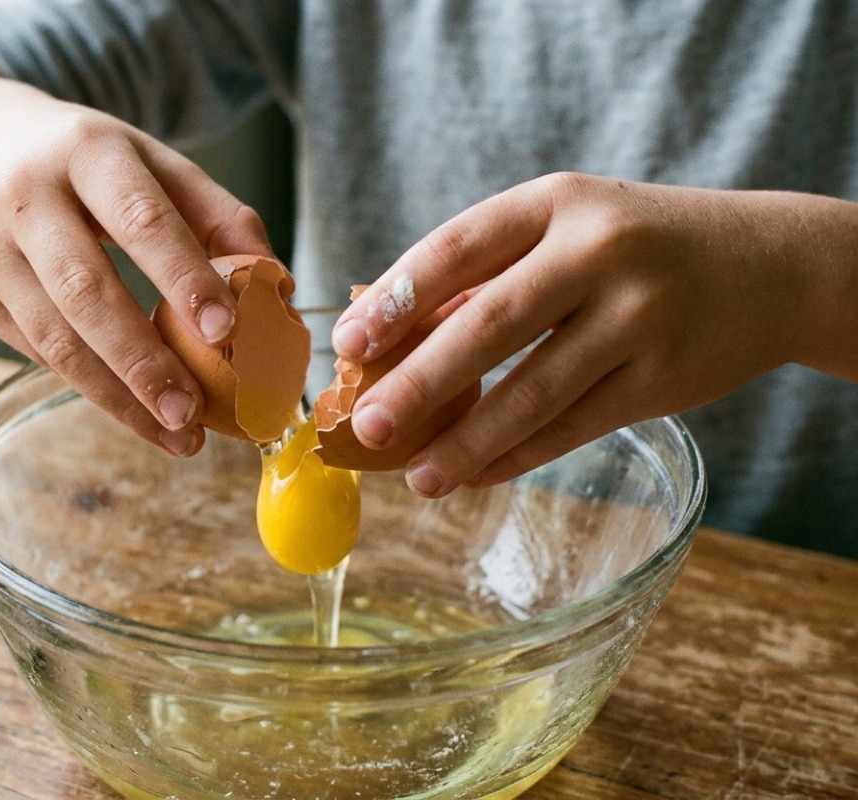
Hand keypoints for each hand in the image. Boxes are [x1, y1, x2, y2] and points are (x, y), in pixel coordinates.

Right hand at [0, 50, 271, 456]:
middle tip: (193, 411)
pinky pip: (40, 355)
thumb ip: (218, 214)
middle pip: (86, 289)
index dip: (183, 276)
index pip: (140, 218)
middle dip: (143, 360)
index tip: (226, 330)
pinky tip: (138, 415)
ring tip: (176, 434)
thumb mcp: (151, 161)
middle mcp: (27, 199)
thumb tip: (277, 284)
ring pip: (55, 338)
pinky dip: (93, 390)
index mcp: (87, 151)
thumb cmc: (84, 161)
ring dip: (118, 396)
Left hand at [331, 172, 855, 495]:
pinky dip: (518, 456)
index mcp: (556, 201)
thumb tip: (388, 339)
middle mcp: (598, 251)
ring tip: (417, 477)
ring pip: (533, 392)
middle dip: (417, 382)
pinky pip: (574, 427)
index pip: (456, 247)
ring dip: (466, 441)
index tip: (348, 344)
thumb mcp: (566, 228)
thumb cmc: (636, 247)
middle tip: (365, 427)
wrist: (768, 266)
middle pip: (488, 324)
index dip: (393, 298)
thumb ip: (487, 274)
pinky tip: (475, 475)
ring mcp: (637, 316)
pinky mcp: (663, 378)